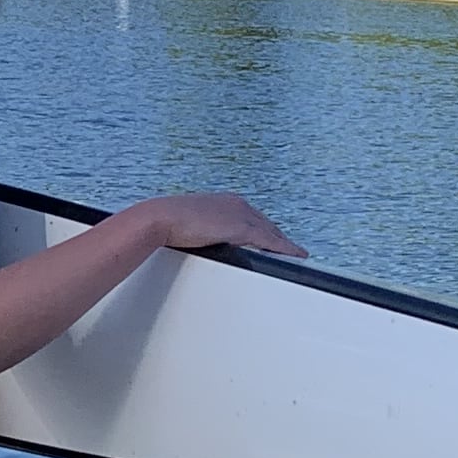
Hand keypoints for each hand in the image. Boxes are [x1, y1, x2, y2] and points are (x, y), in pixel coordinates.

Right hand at [142, 190, 304, 259]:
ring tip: (297, 255)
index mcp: (226, 201)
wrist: (161, 219)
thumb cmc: (169, 223)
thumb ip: (205, 231)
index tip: (275, 240)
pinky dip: (284, 249)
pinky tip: (294, 256)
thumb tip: (205, 241)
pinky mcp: (241, 228)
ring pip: (272, 232)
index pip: (254, 218)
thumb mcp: (192, 226)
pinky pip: (269, 241)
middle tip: (292, 250)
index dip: (267, 231)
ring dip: (285, 245)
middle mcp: (237, 204)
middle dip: (279, 238)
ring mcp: (240, 214)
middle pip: (267, 224)